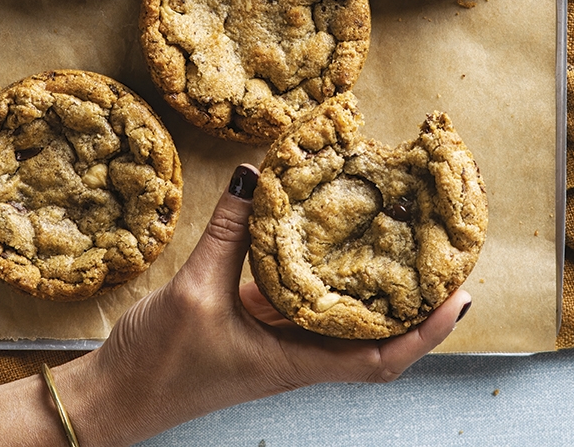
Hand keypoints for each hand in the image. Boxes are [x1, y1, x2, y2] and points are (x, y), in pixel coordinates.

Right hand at [57, 164, 471, 446]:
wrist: (113, 398)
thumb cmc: (158, 364)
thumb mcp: (196, 291)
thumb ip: (229, 232)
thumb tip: (257, 175)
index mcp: (293, 362)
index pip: (379, 357)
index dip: (425, 330)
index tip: (460, 296)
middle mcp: (293, 355)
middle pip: (369, 336)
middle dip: (408, 302)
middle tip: (435, 256)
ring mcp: (272, 342)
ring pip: (333, 315)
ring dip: (362, 284)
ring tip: (386, 238)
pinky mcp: (248, 328)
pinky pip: (293, 299)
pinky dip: (310, 271)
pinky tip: (309, 235)